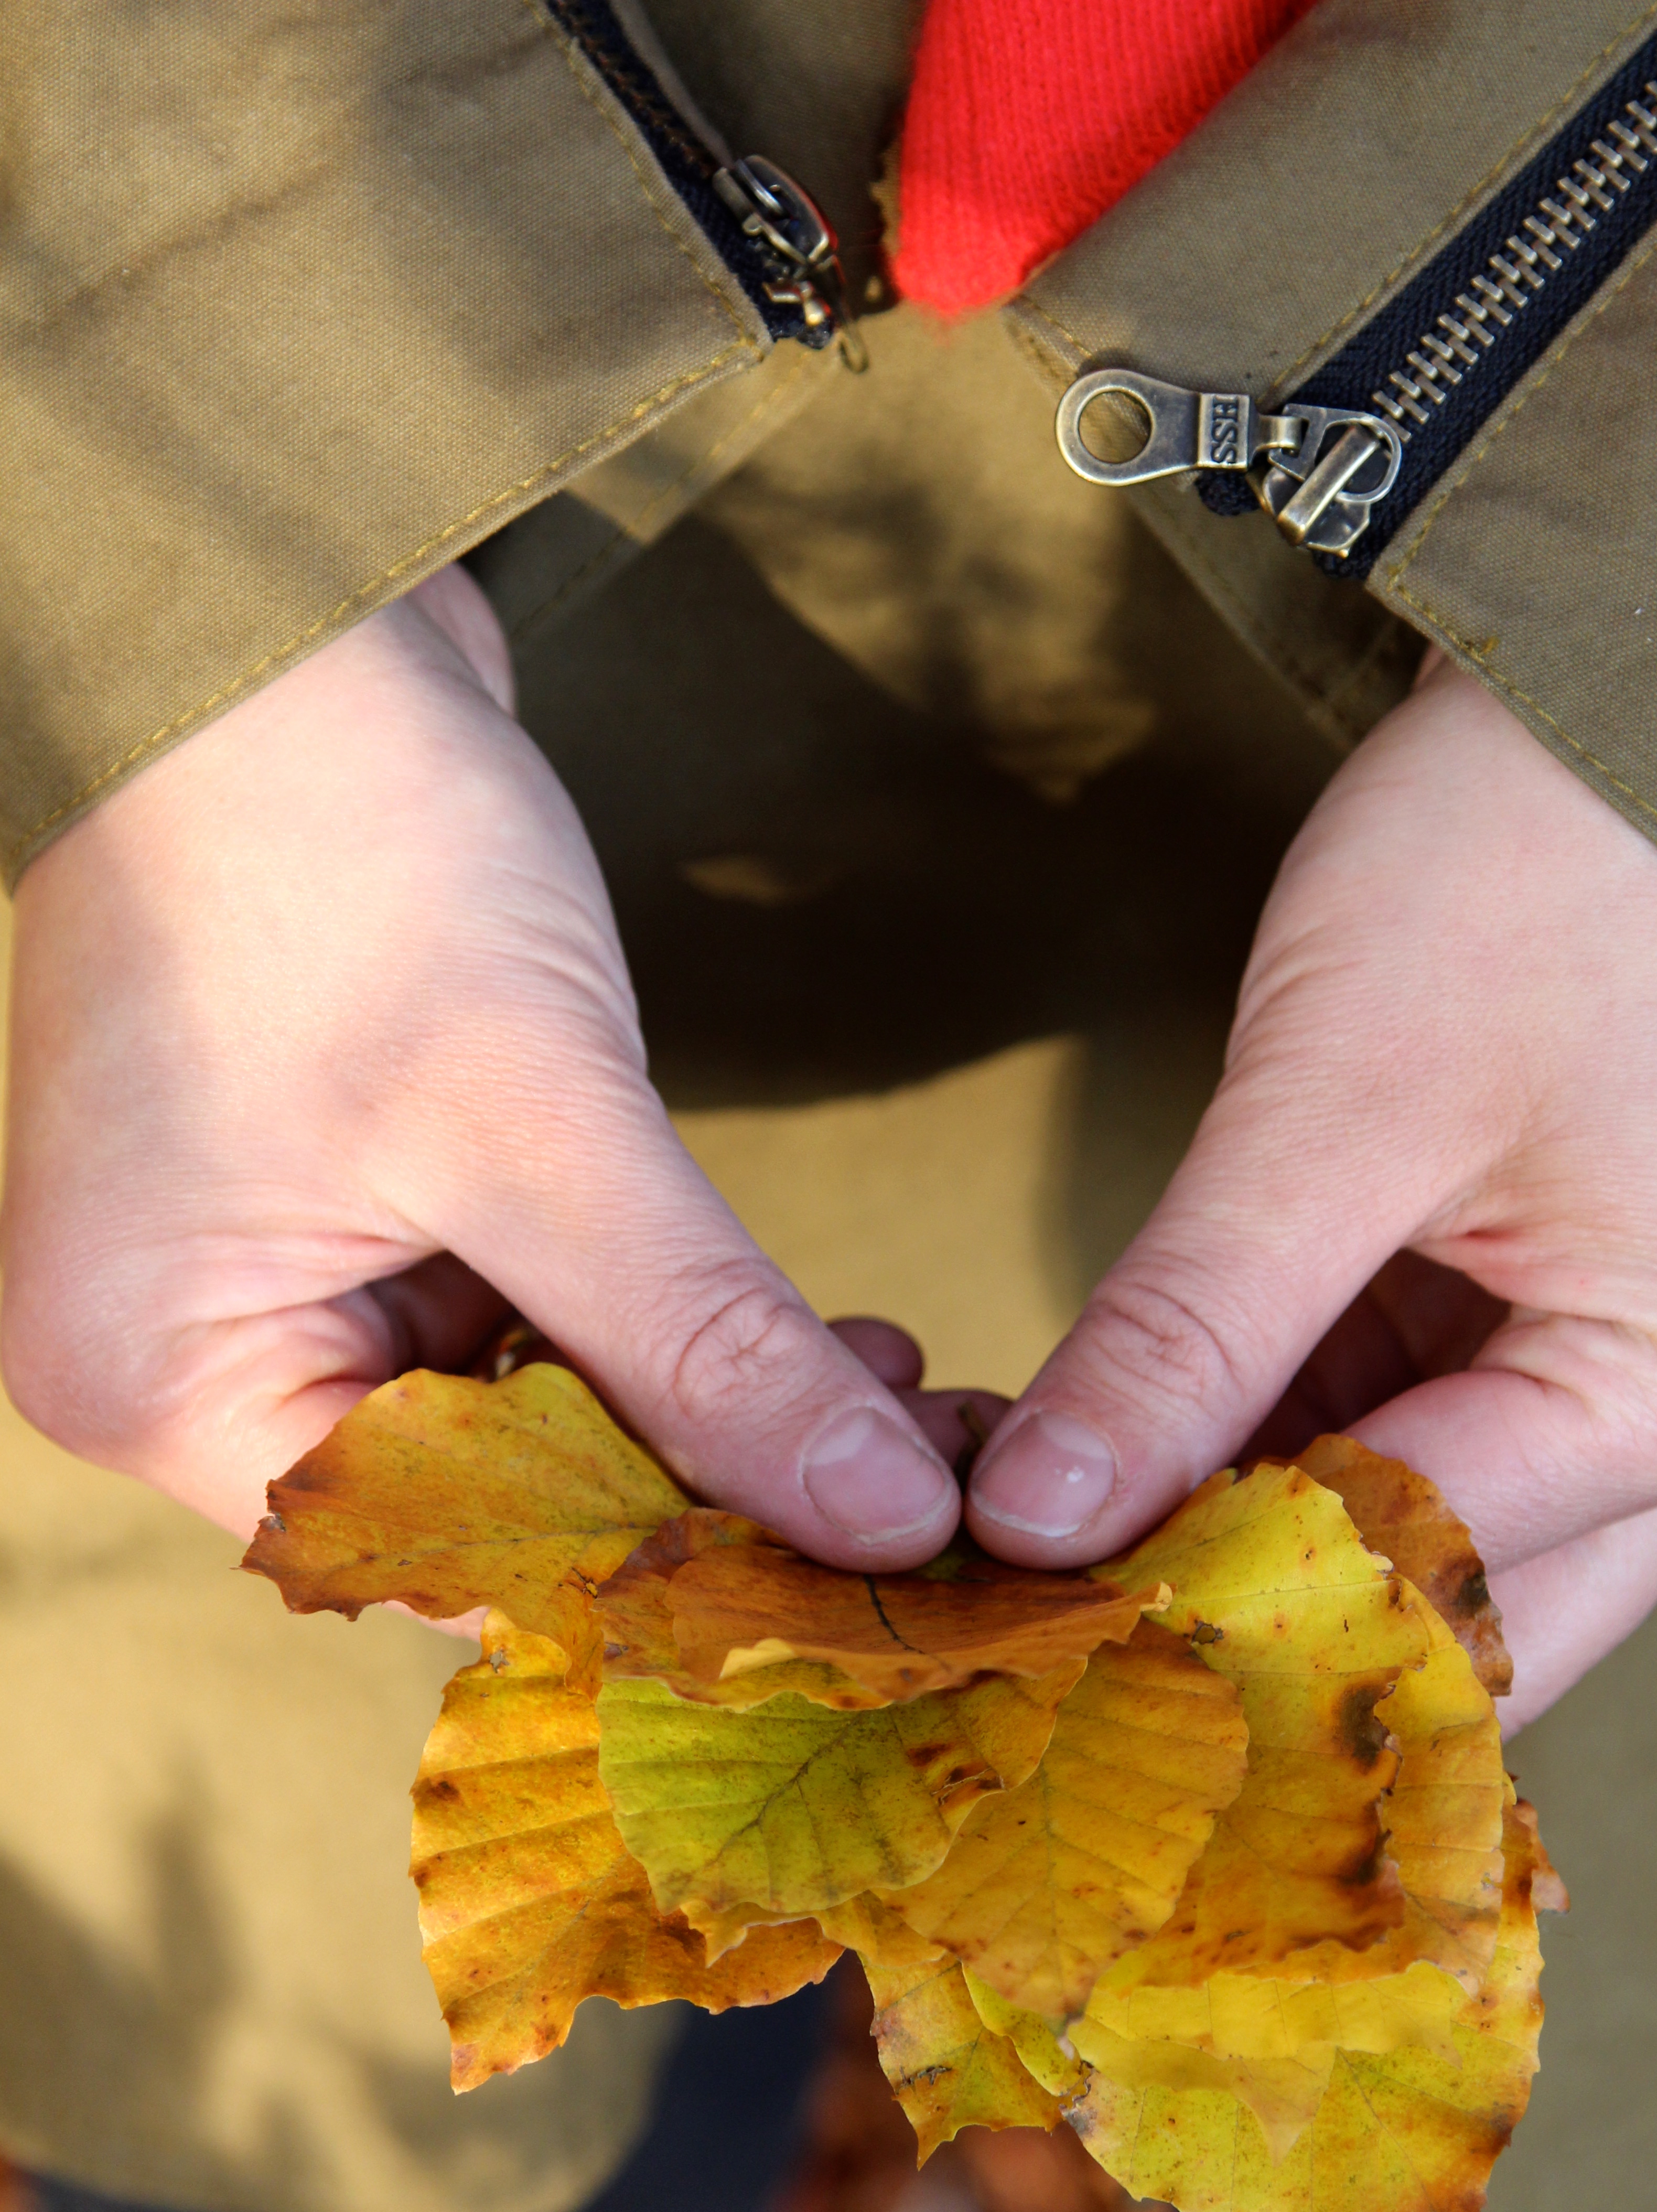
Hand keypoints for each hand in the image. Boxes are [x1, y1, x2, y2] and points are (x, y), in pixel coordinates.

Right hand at [1, 569, 978, 1566]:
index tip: (865, 1588)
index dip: (669, 1576)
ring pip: (537, 1402)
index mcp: (164, 1377)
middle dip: (714, 1480)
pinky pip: (529, 1305)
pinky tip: (817, 1335)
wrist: (271, 608)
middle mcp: (195, 1348)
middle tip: (922, 1482)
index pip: (447, 1558)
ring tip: (899, 1394)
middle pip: (500, 1490)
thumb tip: (879, 1521)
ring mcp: (277, 1265)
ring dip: (714, 1399)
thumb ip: (704, 1342)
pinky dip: (666, 1320)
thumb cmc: (333, 845)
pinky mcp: (360, 1188)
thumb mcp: (535, 1119)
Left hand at [964, 654, 1656, 1730]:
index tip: (1021, 1640)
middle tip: (1039, 1651)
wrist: (1619, 720)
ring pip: (1419, 1552)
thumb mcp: (1333, 1108)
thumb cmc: (1527, 870)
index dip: (1206, 1623)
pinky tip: (1126, 1463)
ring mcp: (1634, 1381)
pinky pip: (1409, 1449)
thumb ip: (1188, 1334)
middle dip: (1246, 1644)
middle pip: (1453, 1629)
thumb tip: (1037, 1519)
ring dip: (1243, 1555)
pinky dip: (1271, 1467)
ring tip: (1049, 1556)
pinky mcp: (1560, 1329)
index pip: (1416, 1581)